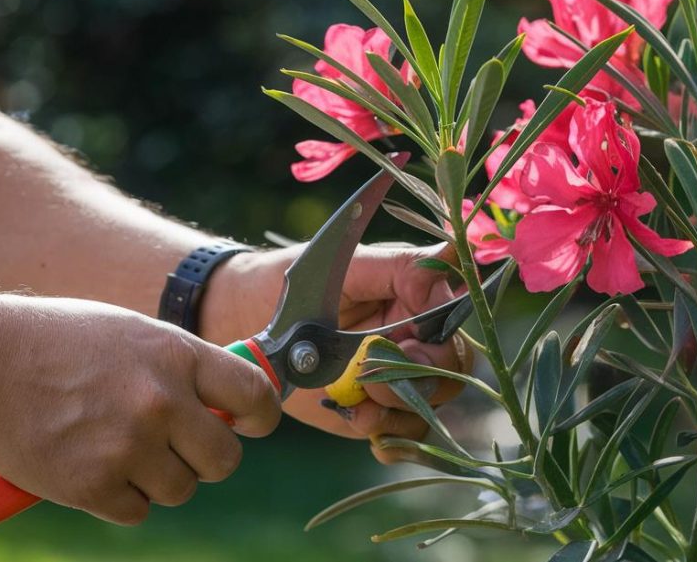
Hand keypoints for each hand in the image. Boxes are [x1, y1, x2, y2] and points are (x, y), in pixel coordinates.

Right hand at [0, 289, 280, 524]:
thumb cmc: (62, 342)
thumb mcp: (137, 335)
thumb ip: (184, 368)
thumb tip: (231, 402)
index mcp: (177, 356)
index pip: (255, 395)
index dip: (262, 417)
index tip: (252, 424)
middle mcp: (161, 402)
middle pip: (225, 459)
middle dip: (208, 458)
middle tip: (182, 448)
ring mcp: (127, 446)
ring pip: (181, 489)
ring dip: (160, 478)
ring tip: (121, 448)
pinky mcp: (91, 484)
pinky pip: (136, 510)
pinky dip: (119, 497)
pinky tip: (93, 464)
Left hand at [200, 242, 473, 461]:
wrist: (244, 321)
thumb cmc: (294, 284)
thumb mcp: (345, 267)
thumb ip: (400, 266)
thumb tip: (451, 257)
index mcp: (417, 301)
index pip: (452, 330)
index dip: (438, 350)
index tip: (408, 354)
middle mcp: (415, 342)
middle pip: (449, 375)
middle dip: (415, 387)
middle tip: (373, 387)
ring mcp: (396, 379)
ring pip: (427, 408)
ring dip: (397, 416)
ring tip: (357, 412)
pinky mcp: (375, 409)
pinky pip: (403, 434)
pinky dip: (392, 440)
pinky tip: (365, 427)